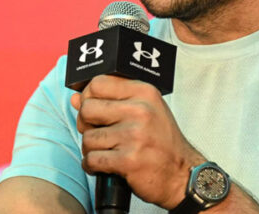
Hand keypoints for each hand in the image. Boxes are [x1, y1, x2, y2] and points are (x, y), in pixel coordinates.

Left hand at [70, 75, 204, 208]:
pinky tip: (103, 166)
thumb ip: (112, 102)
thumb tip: (76, 98)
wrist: (182, 174)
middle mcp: (140, 110)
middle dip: (85, 124)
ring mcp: (134, 135)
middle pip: (88, 108)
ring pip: (88, 137)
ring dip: (90, 148)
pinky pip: (92, 159)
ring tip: (105, 152)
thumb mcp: (145, 112)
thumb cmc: (162, 142)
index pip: (98, 83)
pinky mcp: (128, 160)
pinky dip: (92, 165)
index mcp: (144, 92)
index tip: (92, 110)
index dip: (88, 97)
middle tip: (97, 133)